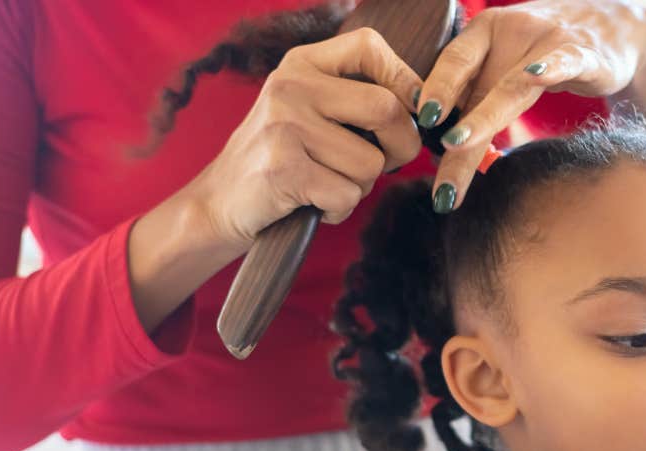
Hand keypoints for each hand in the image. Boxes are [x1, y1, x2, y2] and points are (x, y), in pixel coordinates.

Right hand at [187, 28, 424, 252]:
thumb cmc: (282, 158)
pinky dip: (340, 209)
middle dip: (401, 147)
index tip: (416, 110)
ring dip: (361, 186)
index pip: (370, 45)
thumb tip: (426, 105)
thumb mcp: (308, 109)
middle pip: (386, 108)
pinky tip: (315, 204)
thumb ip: (354, 97)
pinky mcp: (283, 169)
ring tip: (329, 184)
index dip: (407, 78)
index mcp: (302, 63)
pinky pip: (347, 194)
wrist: (220, 202)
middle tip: (383, 164)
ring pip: (370, 162)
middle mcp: (291, 86)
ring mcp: (284, 126)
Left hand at [413, 0, 645, 211]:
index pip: (451, 64)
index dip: (433, 91)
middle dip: (453, 129)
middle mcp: (511, 31)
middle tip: (434, 168)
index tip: (415, 125)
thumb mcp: (507, 66)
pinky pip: (565, 62)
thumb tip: (439, 145)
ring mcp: (548, 40)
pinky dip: (551, 69)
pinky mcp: (585, 53)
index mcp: (485, 33)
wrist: (617, 27)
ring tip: (457, 143)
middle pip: (476, 86)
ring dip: (483, 117)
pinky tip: (538, 77)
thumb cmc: (550, 52)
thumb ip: (477, 95)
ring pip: (512, 85)